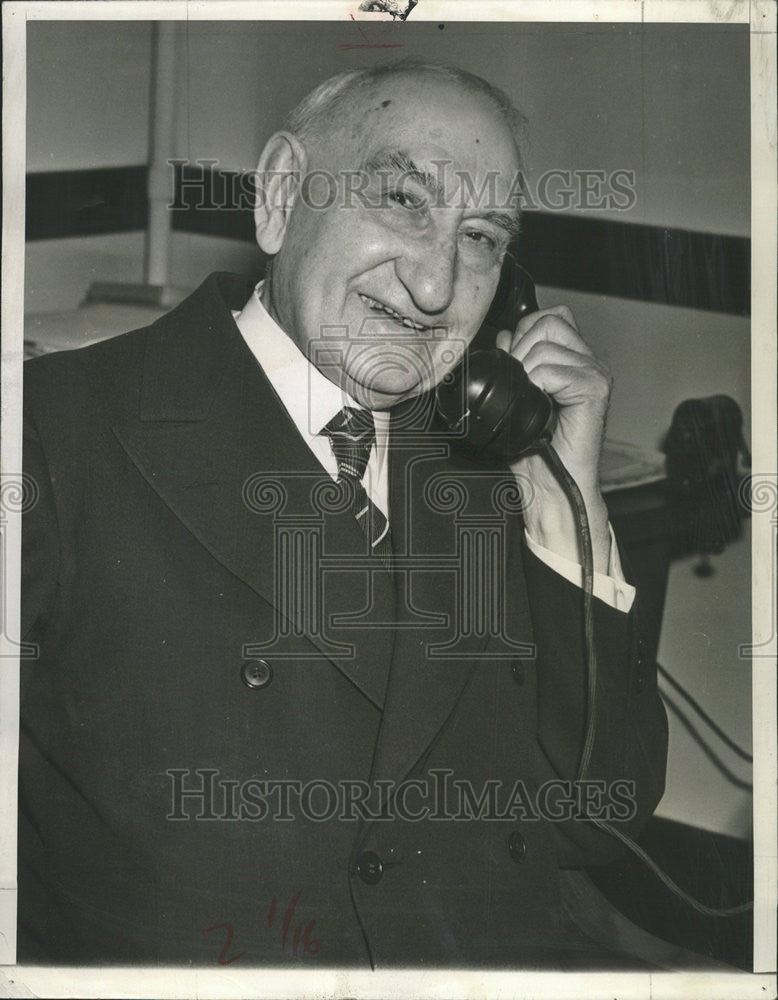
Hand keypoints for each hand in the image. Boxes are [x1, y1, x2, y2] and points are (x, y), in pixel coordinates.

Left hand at [495, 306, 611, 571]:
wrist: (550, 487)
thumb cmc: (533, 451)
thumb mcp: (515, 397)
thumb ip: (514, 362)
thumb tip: (504, 336)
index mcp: (573, 360)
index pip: (550, 317)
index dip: (523, 332)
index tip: (512, 365)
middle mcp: (589, 362)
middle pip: (549, 321)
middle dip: (521, 346)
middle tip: (517, 382)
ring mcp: (595, 374)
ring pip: (547, 344)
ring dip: (525, 369)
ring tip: (526, 398)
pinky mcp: (595, 390)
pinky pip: (552, 369)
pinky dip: (535, 384)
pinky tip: (537, 406)